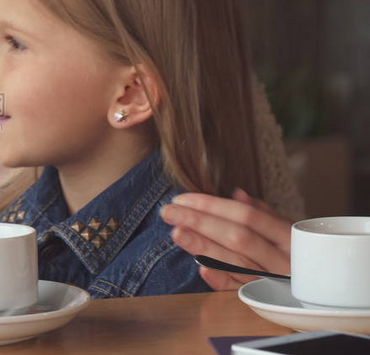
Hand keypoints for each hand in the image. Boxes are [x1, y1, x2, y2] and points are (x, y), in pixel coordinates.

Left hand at [160, 188, 291, 289]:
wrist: (327, 293)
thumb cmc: (301, 254)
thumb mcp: (290, 230)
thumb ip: (263, 213)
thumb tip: (236, 194)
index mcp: (289, 235)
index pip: (245, 215)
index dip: (212, 205)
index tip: (181, 199)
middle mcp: (283, 259)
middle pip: (237, 237)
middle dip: (199, 222)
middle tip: (168, 212)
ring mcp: (275, 282)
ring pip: (235, 263)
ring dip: (203, 247)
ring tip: (176, 233)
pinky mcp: (266, 301)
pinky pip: (240, 291)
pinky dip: (221, 279)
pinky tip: (200, 268)